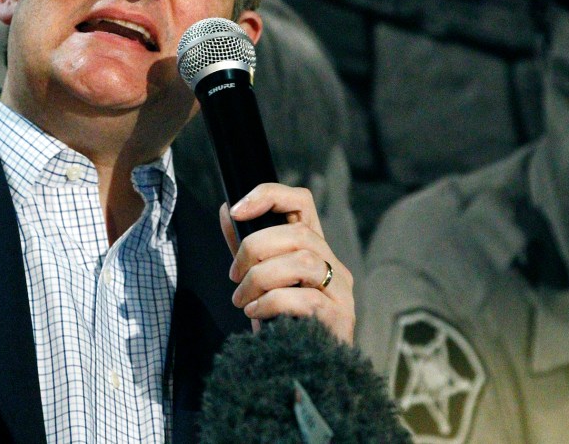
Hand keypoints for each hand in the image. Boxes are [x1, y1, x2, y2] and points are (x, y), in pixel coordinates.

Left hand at [221, 183, 354, 343]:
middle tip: (234, 276)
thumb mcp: (260, 281)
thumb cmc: (282, 324)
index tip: (237, 210)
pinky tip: (256, 314)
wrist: (304, 373)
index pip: (301, 202)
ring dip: (261, 278)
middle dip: (255, 248)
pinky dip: (272, 303)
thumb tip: (227, 210)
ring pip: (303, 262)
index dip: (269, 196)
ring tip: (242, 300)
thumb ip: (246, 248)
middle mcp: (334, 265)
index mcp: (315, 250)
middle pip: (298, 233)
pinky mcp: (339, 319)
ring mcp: (341, 292)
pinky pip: (305, 299)